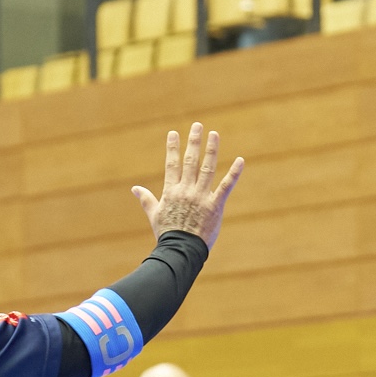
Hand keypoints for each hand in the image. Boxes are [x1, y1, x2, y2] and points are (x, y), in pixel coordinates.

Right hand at [133, 123, 245, 247]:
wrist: (180, 250)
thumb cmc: (167, 234)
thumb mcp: (154, 215)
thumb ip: (146, 199)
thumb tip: (135, 188)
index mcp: (172, 191)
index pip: (172, 164)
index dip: (173, 148)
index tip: (174, 133)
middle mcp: (186, 190)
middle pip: (191, 161)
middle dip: (194, 142)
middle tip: (198, 126)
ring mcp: (202, 197)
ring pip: (207, 168)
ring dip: (211, 150)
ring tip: (214, 134)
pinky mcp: (215, 206)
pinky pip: (226, 186)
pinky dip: (234, 173)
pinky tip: (240, 160)